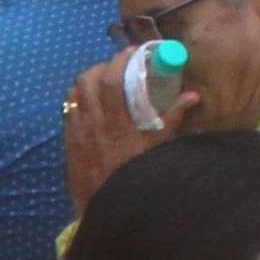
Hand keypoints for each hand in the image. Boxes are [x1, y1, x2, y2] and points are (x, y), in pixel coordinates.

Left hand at [63, 50, 193, 213]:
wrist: (107, 206)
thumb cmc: (137, 175)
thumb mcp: (159, 148)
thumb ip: (173, 118)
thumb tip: (192, 96)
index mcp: (115, 123)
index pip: (109, 80)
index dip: (119, 61)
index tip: (132, 53)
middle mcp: (90, 124)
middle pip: (86, 81)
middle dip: (101, 67)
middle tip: (117, 67)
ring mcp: (75, 133)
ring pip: (73, 95)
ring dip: (87, 82)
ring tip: (103, 83)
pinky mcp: (67, 143)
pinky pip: (68, 112)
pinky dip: (78, 101)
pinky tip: (91, 105)